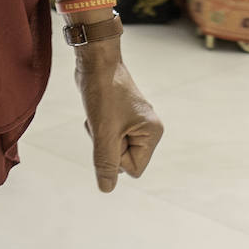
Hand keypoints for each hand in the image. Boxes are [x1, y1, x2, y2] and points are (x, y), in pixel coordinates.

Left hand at [74, 46, 163, 191]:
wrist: (95, 60)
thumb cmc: (102, 92)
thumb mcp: (103, 132)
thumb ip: (105, 162)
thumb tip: (106, 188)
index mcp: (152, 133)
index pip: (133, 169)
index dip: (115, 158)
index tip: (109, 133)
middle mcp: (148, 129)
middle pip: (122, 159)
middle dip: (106, 146)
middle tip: (102, 122)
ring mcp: (135, 122)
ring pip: (113, 147)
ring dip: (100, 136)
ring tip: (99, 114)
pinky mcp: (121, 116)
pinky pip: (108, 135)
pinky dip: (98, 127)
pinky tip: (96, 111)